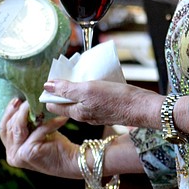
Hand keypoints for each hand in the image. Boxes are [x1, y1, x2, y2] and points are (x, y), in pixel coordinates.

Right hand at [0, 97, 78, 178]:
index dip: (8, 112)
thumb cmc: (54, 144)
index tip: (17, 100)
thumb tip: (22, 101)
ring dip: (30, 113)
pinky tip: (60, 118)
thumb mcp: (36, 131)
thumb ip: (26, 122)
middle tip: (31, 99)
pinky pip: (37, 131)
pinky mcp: (29, 153)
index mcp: (10, 150)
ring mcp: (18, 155)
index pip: (3, 127)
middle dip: (20, 110)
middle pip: (10, 126)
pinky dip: (49, 123)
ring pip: (18, 127)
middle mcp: (11, 155)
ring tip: (41, 103)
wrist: (69, 161)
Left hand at [44, 79, 161, 128]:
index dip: (50, 92)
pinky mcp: (106, 109)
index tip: (52, 78)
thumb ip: (66, 89)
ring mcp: (96, 113)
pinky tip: (95, 80)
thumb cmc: (116, 99)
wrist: (142, 107)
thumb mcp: (87, 90)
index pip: (54, 105)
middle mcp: (85, 115)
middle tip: (66, 73)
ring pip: (79, 99)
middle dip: (63, 89)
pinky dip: (89, 89)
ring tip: (80, 73)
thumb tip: (47, 86)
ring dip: (76, 87)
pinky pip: (92, 98)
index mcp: (77, 112)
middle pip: (66, 101)